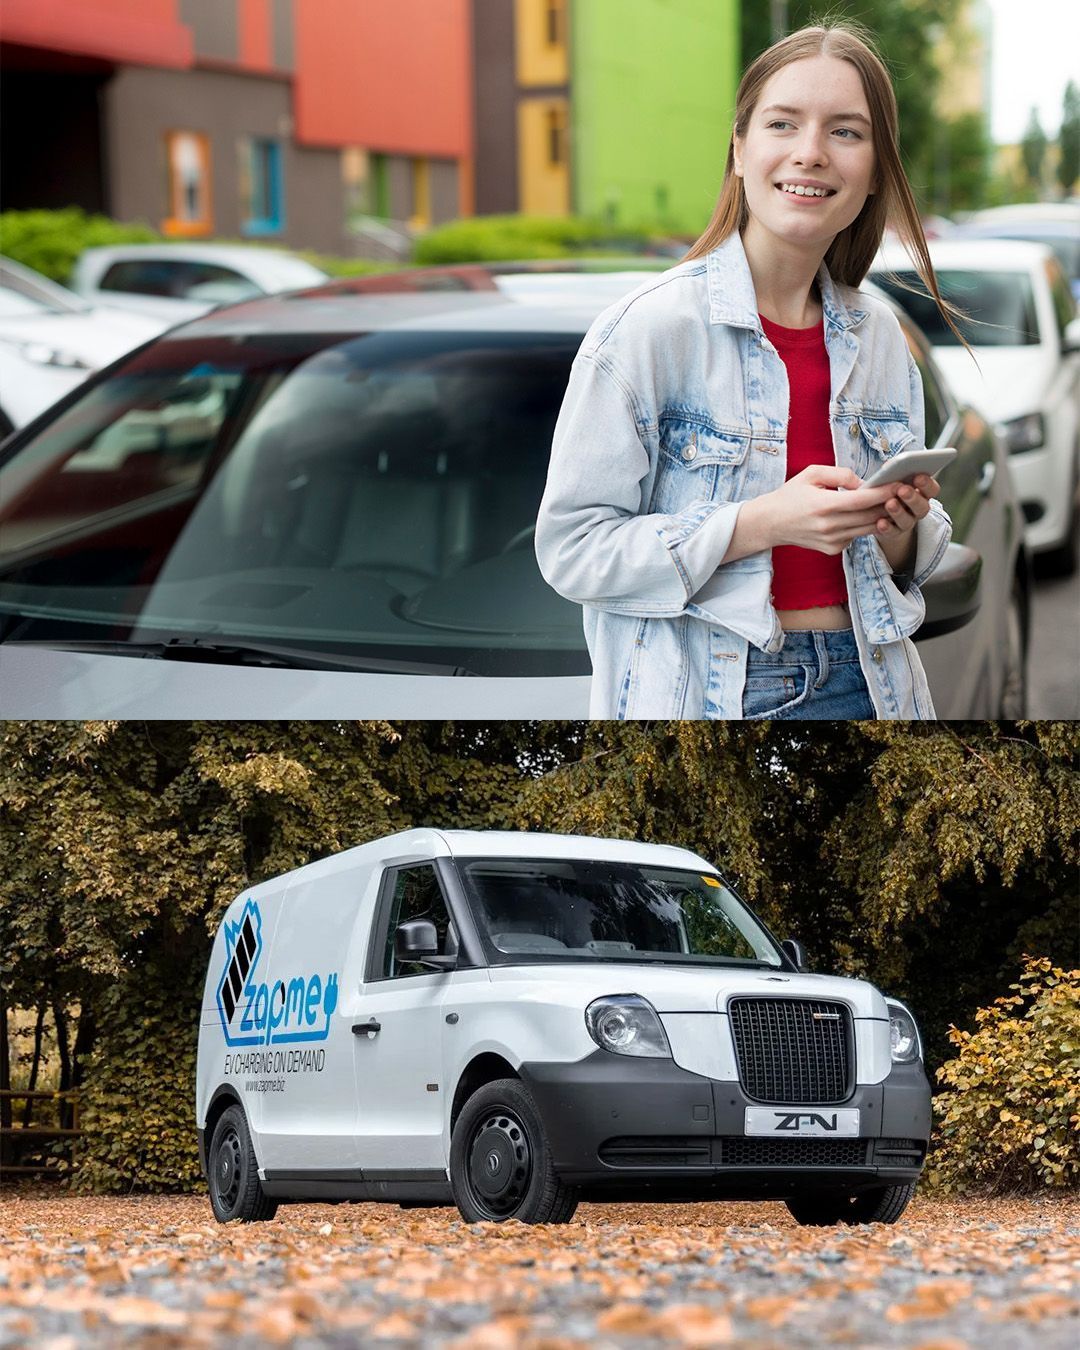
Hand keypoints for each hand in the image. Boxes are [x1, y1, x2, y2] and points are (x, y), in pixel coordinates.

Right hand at [750, 465, 910, 555]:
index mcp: (825, 505)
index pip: (864, 500)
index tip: (901, 483)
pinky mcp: (832, 550)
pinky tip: (862, 516)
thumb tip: (864, 483)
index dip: (886, 492)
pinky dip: (862, 526)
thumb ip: (841, 474)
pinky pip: (857, 536)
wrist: (770, 523)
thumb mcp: (812, 473)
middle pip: (872, 516)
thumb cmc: (791, 495)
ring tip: (891, 502)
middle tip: (904, 491)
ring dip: (882, 516)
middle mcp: (830, 526)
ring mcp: (832, 541)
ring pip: (868, 529)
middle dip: (890, 503)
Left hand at [870, 473, 940, 571]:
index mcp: (922, 493)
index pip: (932, 489)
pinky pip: (892, 532)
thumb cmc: (888, 490)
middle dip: (913, 497)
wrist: (880, 515)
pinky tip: (880, 522)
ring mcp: (907, 522)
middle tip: (903, 490)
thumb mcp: (890, 480)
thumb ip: (893, 473)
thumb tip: (887, 466)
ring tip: (890, 504)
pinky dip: (887, 528)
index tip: (918, 476)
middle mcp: (918, 509)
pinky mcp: (894, 533)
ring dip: (899, 512)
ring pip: (908, 520)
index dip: (927, 483)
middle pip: (922, 506)